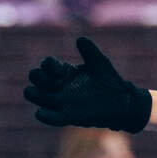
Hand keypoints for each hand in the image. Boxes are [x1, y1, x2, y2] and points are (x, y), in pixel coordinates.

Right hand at [24, 37, 151, 132]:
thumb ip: (90, 52)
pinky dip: (44, 116)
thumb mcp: (100, 64)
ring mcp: (62, 102)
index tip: (60, 69)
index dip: (49, 65)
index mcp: (65, 72)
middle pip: (37, 79)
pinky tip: (41, 112)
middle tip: (50, 79)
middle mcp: (59, 86)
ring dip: (34, 94)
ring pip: (36, 96)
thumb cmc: (110, 81)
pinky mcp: (68, 116)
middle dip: (38, 76)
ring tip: (34, 91)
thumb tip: (80, 39)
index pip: (47, 65)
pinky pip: (50, 118)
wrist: (123, 101)